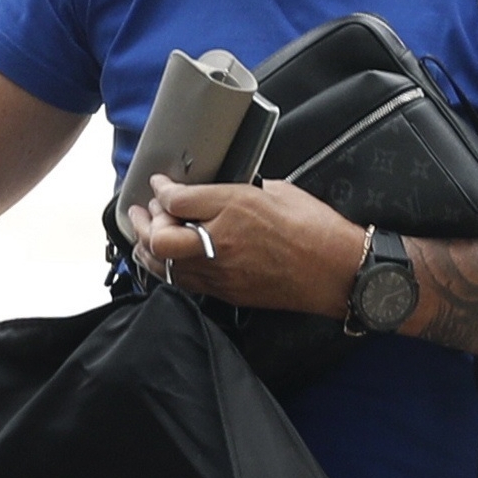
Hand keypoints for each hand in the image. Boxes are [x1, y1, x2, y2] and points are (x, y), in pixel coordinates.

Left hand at [127, 175, 367, 317]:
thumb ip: (241, 190)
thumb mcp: (278, 190)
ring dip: (148, 248)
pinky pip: (184, 281)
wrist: (335, 271)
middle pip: (160, 237)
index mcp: (236, 206)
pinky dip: (168, 268)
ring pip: (165, 264)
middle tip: (141, 211)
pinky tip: (169, 258)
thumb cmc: (316, 227)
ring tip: (143, 235)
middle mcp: (222, 240)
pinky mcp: (226, 292)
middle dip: (143, 222)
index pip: (178, 199)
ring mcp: (222, 271)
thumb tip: (218, 191)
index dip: (161, 190)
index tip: (160, 185)